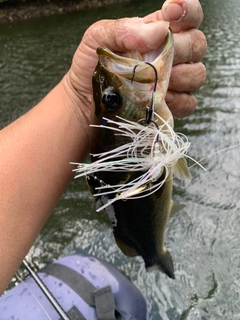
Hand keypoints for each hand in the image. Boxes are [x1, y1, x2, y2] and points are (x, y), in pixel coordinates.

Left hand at [66, 0, 205, 120]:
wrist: (84, 104)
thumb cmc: (91, 70)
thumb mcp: (97, 41)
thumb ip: (122, 29)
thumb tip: (158, 31)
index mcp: (155, 33)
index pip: (186, 15)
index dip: (187, 10)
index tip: (171, 12)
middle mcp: (170, 54)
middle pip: (197, 44)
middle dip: (179, 48)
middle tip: (154, 58)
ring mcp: (174, 81)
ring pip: (197, 73)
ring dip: (179, 77)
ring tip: (153, 82)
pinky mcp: (172, 105)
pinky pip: (189, 102)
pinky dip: (177, 101)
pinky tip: (158, 100)